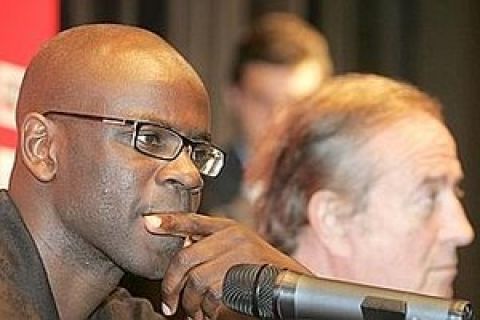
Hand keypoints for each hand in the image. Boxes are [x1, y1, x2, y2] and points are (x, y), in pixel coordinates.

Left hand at [144, 213, 309, 319]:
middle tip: (168, 303)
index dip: (170, 221)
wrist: (293, 287)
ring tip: (198, 312)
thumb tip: (182, 252)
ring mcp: (238, 256)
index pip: (194, 221)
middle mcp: (233, 238)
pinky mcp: (243, 277)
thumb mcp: (240, 249)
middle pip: (185, 258)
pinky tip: (214, 314)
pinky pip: (211, 300)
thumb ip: (214, 247)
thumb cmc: (264, 270)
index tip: (148, 222)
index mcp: (230, 228)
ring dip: (192, 304)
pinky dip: (208, 313)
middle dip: (171, 285)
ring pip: (196, 283)